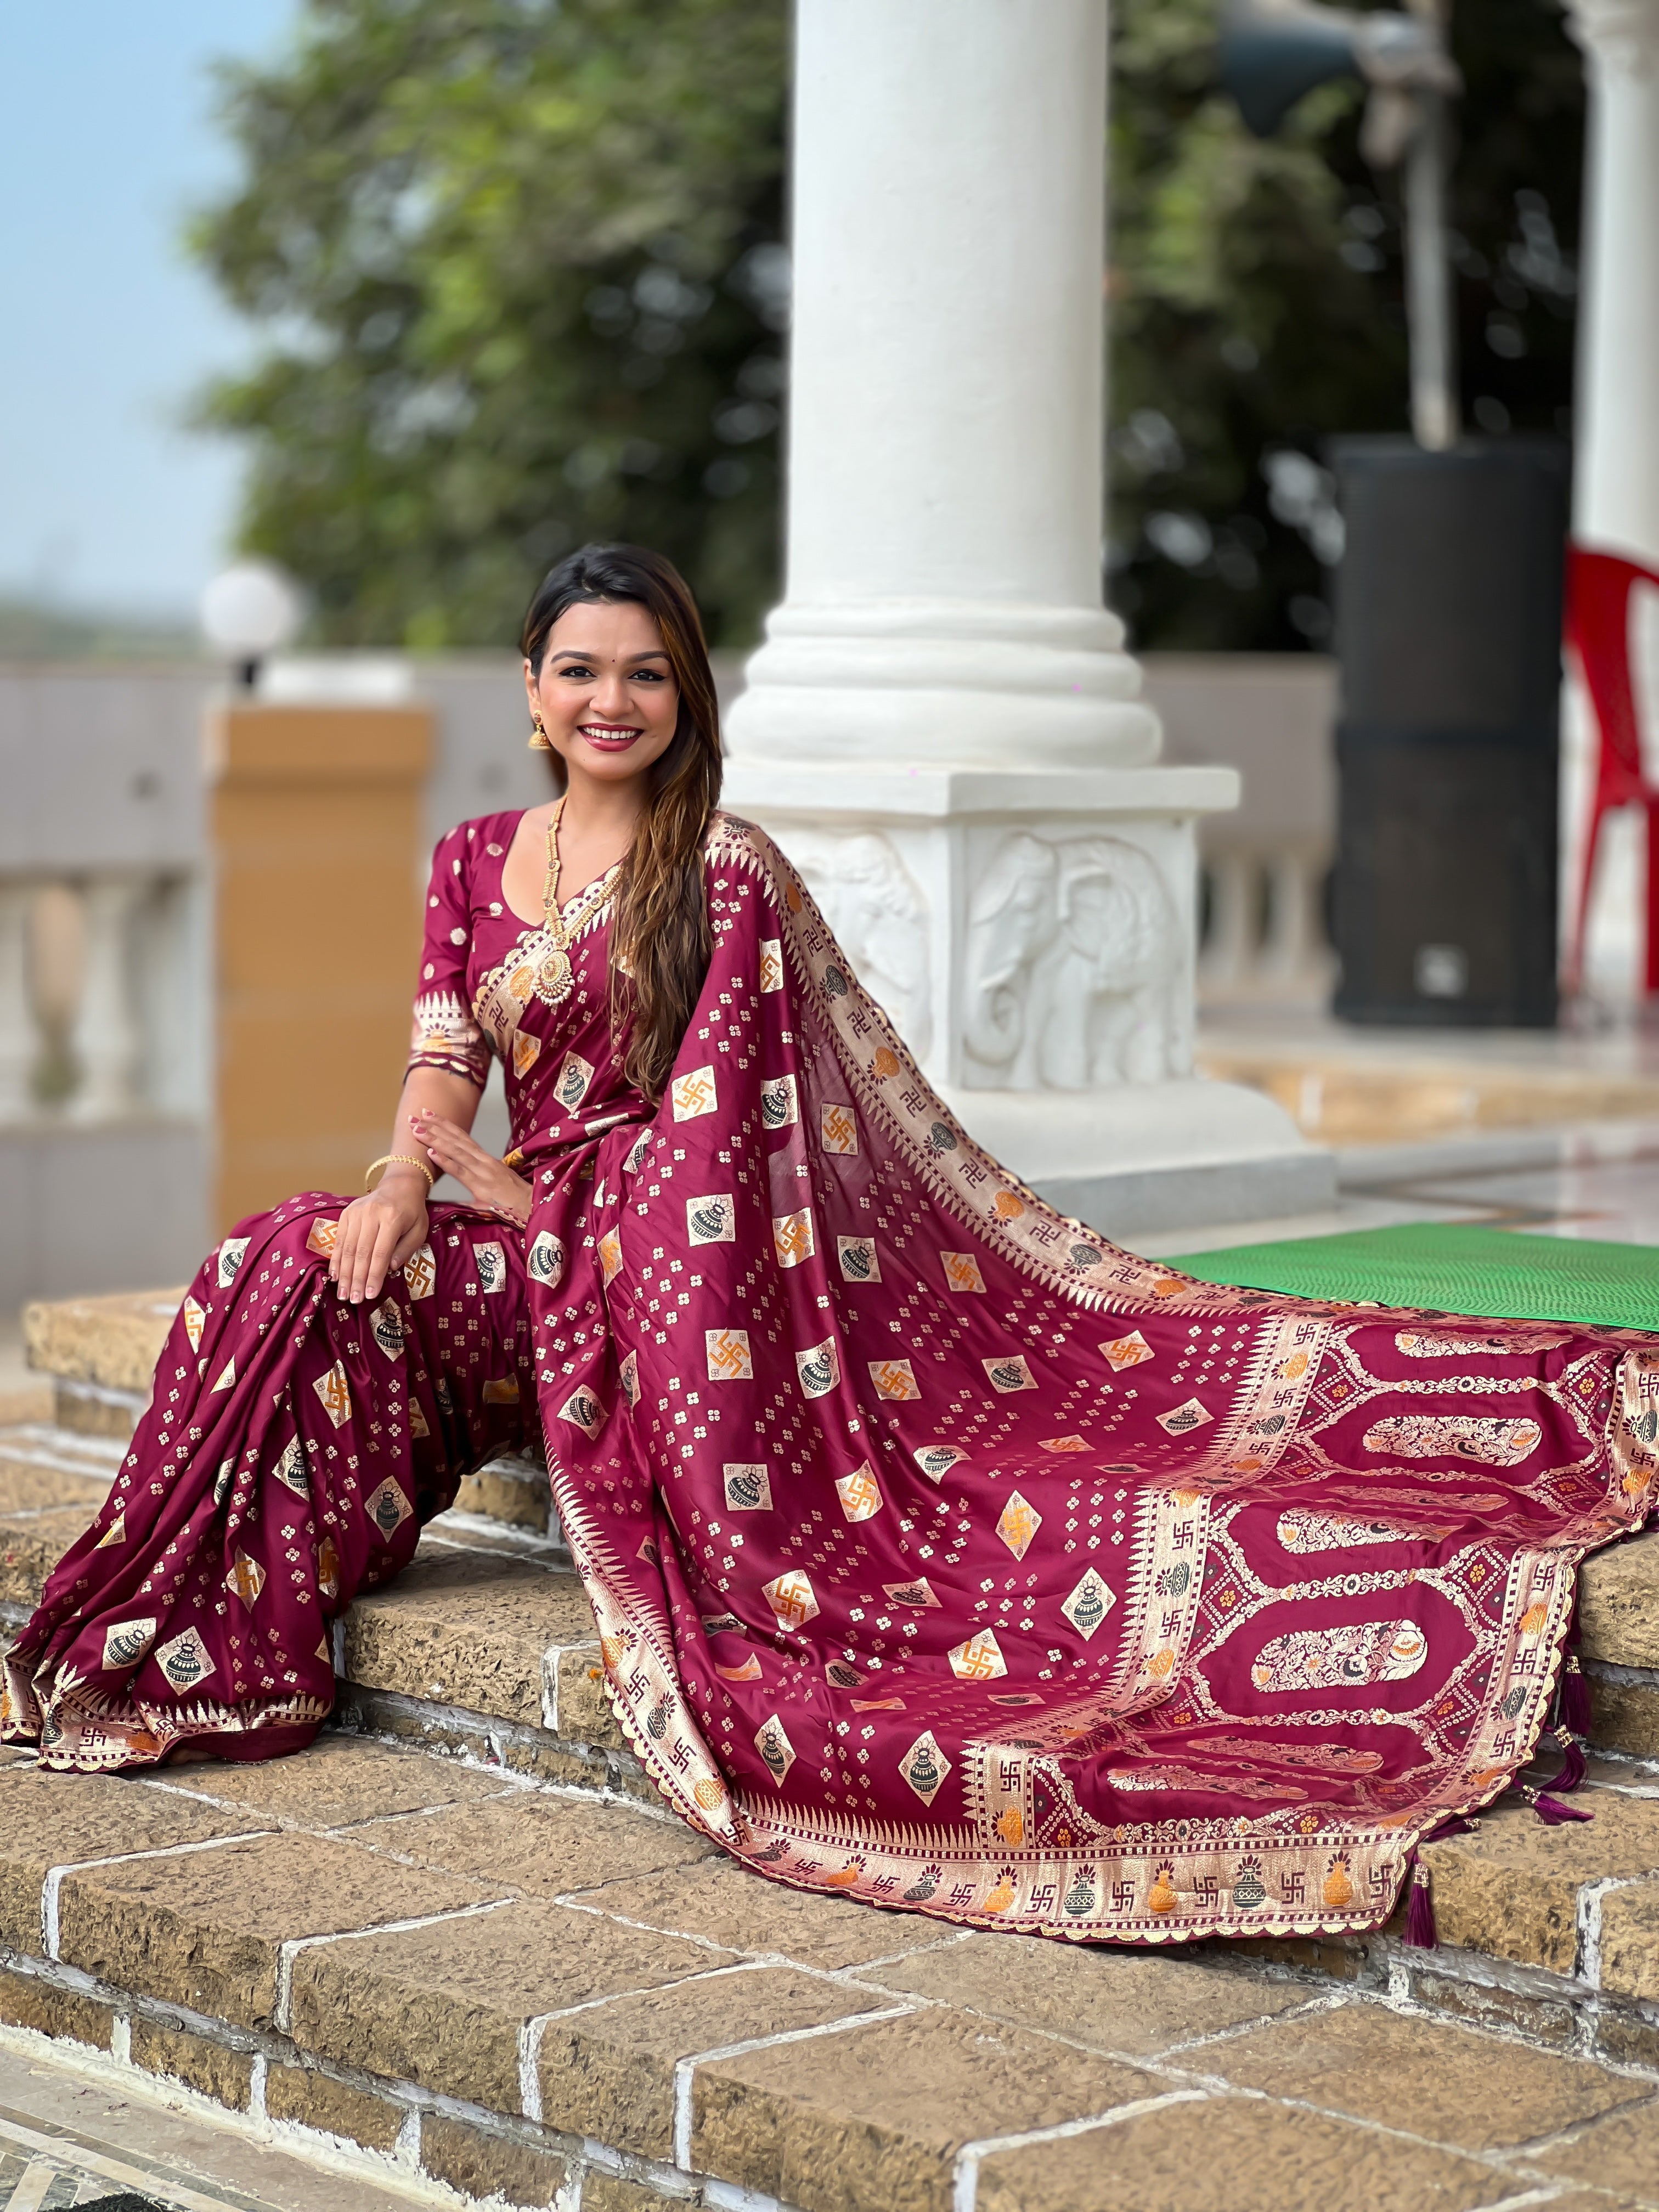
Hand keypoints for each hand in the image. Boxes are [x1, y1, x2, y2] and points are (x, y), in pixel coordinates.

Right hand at [329, 1174, 428, 1304]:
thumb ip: (405, 1249)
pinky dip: (336, 1259)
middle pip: (361, 1253)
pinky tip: (335, 1275)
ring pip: (347, 1248)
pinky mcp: (346, 1213)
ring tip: (343, 1293)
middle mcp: (371, 1214)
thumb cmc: (412, 1211)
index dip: (374, 1276)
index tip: (369, 1295)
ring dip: (344, 1273)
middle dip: (356, 1279)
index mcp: (392, 1218)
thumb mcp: (419, 1230)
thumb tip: (390, 1269)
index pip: (380, 1253)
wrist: (399, 1185)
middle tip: (353, 1300)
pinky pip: (339, 1240)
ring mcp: (356, 1213)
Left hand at [412, 1111, 532, 1224]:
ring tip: (417, 1130)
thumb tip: (458, 1187)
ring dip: (434, 1139)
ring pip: (454, 1150)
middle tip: (414, 1116)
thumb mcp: (492, 1185)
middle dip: (434, 1126)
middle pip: (455, 1138)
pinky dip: (445, 1161)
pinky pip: (460, 1171)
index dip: (444, 1124)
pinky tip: (432, 1153)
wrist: (531, 1207)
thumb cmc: (513, 1199)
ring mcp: (482, 1171)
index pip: (461, 1137)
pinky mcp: (482, 1186)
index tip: (428, 1114)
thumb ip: (476, 1181)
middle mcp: (483, 1160)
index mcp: (485, 1159)